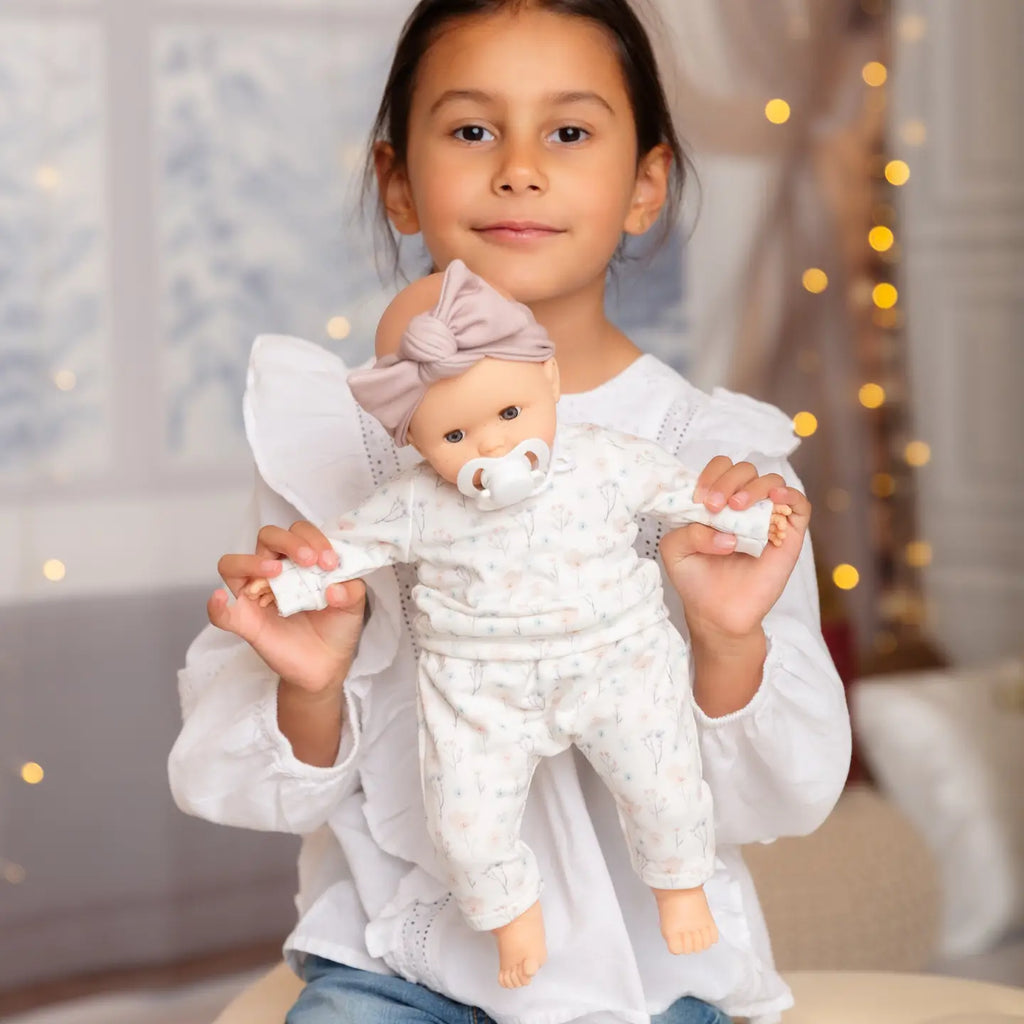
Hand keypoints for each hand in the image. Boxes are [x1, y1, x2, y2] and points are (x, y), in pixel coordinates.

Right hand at [207, 521, 365, 694]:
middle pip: (267, 537)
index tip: (330, 561)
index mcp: (299, 560)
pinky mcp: (246, 622)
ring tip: (277, 571)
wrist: (327, 664)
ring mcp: (255, 595)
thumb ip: (351, 591)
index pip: (298, 531)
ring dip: (252, 562)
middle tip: (310, 561)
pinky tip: (220, 598)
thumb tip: (334, 587)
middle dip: (289, 542)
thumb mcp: (354, 604)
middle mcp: (274, 571)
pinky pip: (221, 613)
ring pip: (233, 565)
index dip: (313, 538)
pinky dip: (216, 605)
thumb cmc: (336, 626)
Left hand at [660, 457, 810, 644]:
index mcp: (717, 502)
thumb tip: (723, 530)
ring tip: (737, 508)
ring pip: (771, 481)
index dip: (711, 475)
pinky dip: (789, 495)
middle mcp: (744, 505)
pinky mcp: (789, 535)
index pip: (721, 468)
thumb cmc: (696, 579)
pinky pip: (800, 504)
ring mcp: (767, 518)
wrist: (717, 613)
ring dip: (753, 488)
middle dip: (728, 481)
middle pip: (745, 469)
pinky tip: (774, 499)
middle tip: (715, 506)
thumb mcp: (675, 550)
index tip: (700, 499)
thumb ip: (686, 530)